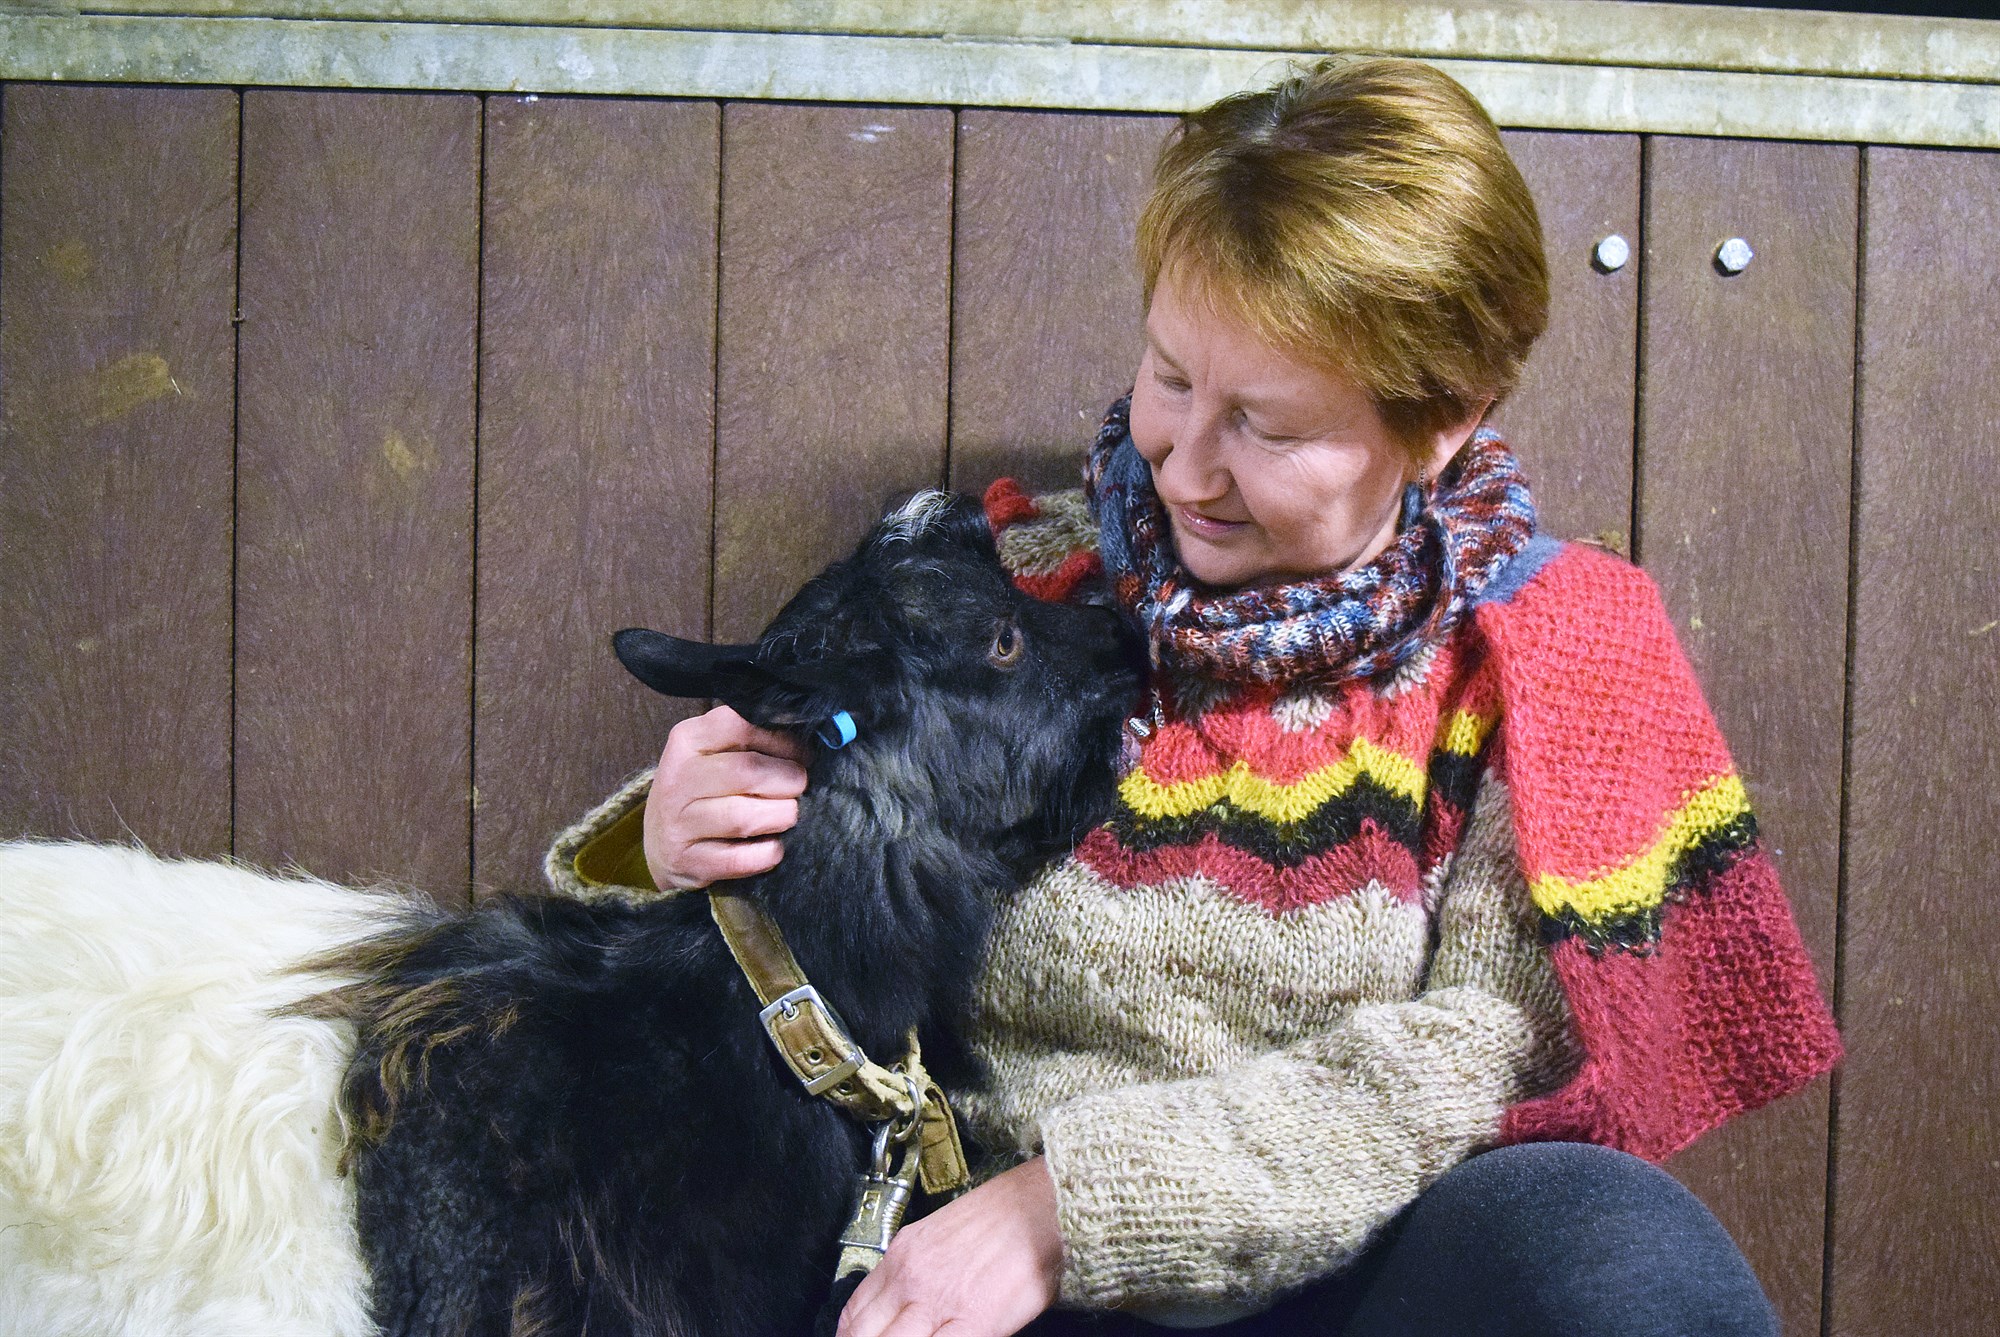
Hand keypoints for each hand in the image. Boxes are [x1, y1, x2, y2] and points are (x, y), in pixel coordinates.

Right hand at [642, 705, 809, 889]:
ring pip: (744, 817)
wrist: (660, 842)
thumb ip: (752, 738)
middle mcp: (677, 779)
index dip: (782, 740)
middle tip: (800, 787)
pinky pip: (741, 859)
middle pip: (747, 772)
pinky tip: (773, 845)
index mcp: (687, 740)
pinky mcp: (687, 861)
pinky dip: (768, 852)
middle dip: (789, 780)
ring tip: (789, 814)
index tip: (801, 754)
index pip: (740, 726)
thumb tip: (807, 741)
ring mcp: (678, 823)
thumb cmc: (702, 789)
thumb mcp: (714, 752)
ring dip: (781, 816)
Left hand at [838, 1157, 1063, 1336]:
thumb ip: (917, 1272)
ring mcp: (938, 1302)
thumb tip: (902, 1310)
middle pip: (862, 1335)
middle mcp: (911, 1277)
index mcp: (901, 1256)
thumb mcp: (940, 1236)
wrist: (1046, 1204)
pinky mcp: (972, 1322)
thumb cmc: (1005, 1218)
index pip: (854, 1313)